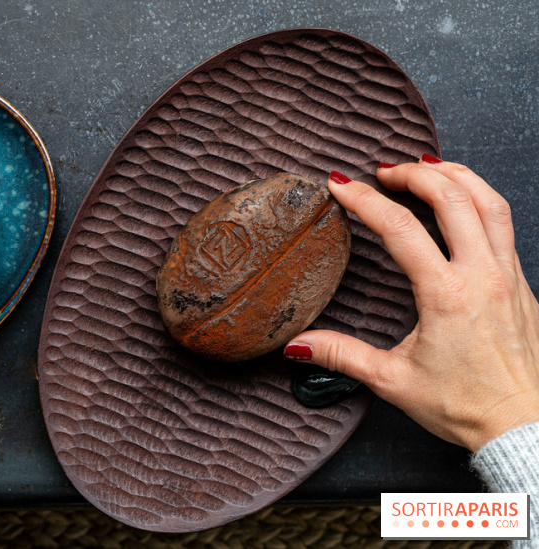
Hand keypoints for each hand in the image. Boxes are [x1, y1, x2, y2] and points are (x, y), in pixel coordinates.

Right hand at [284, 157, 538, 451]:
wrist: (520, 426)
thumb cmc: (463, 405)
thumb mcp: (392, 380)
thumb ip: (342, 355)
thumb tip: (297, 345)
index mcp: (446, 294)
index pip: (401, 229)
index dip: (365, 201)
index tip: (340, 186)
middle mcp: (483, 275)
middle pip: (453, 197)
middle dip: (413, 174)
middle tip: (383, 171)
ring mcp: (508, 275)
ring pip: (490, 202)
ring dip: (456, 175)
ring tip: (426, 167)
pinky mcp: (521, 284)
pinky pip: (504, 224)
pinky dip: (480, 199)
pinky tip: (461, 203)